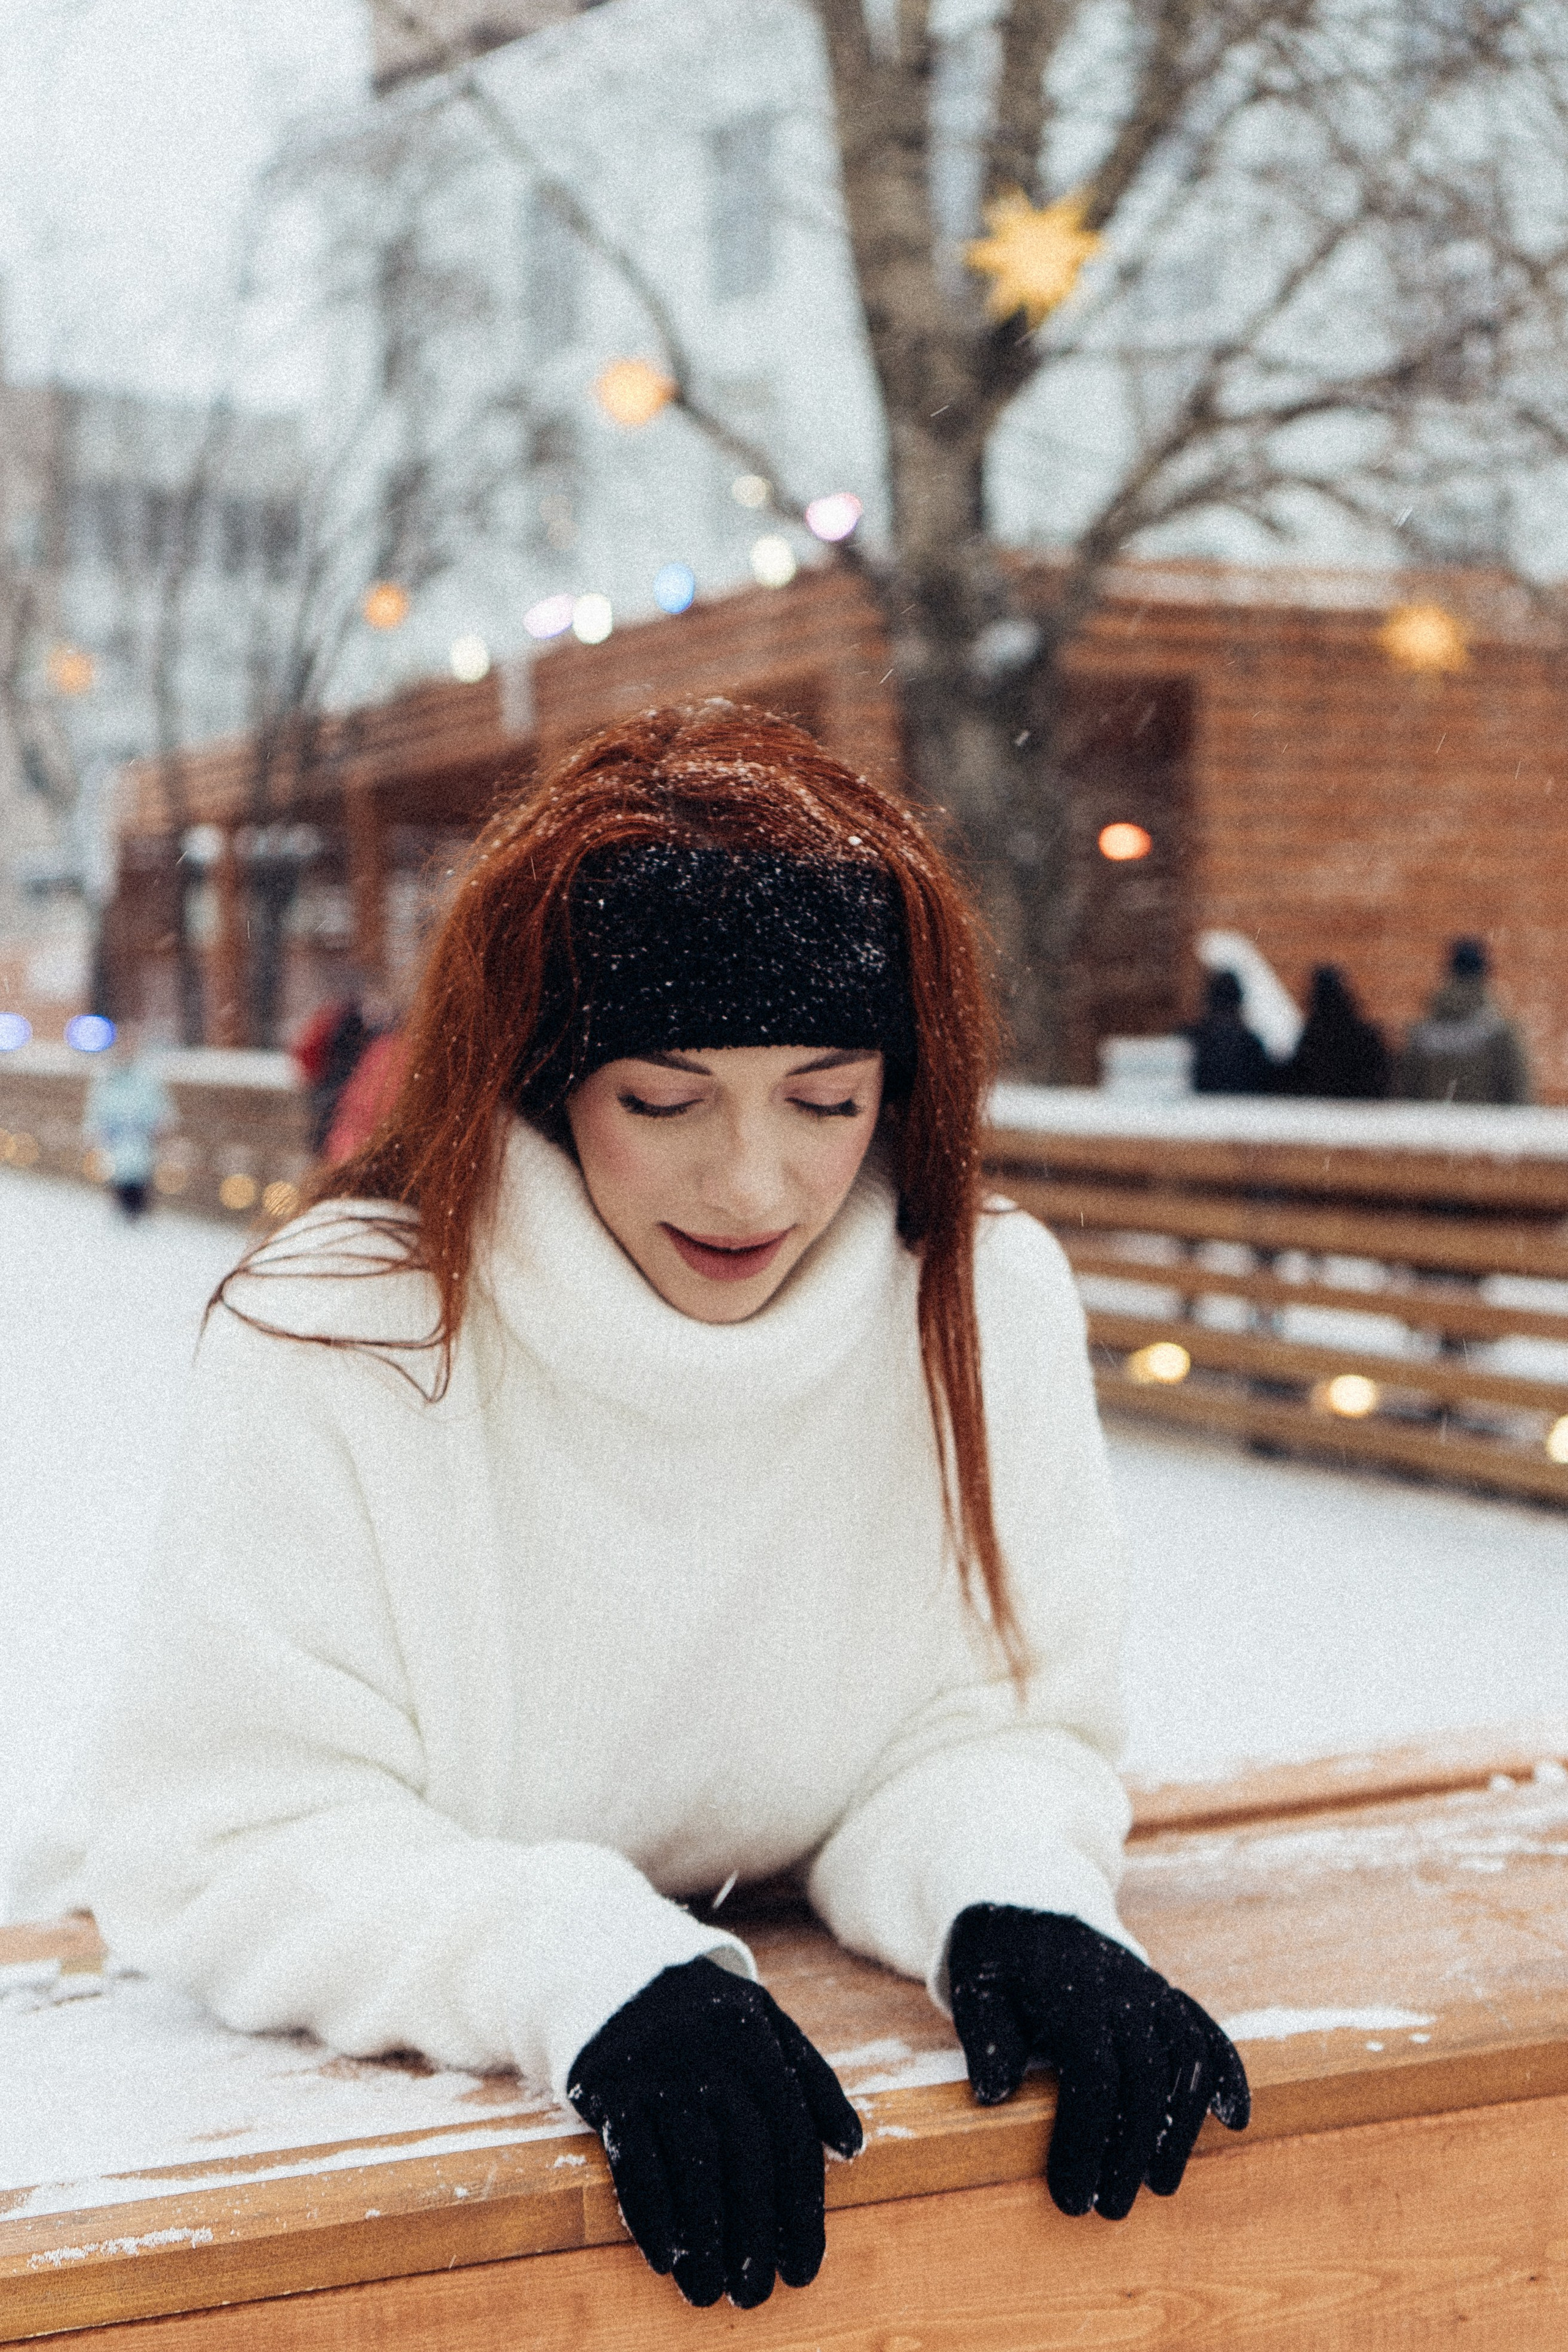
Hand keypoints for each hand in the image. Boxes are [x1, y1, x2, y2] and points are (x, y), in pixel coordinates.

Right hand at [567, 1956, 862, 2307]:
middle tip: (755, 2295)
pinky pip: (633, 2160)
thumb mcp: (764, 2025)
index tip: (803, 2267)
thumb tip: (854, 2148)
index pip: (792, 2137)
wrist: (613, 1967)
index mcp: (757, 2041)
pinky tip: (665, 2258)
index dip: (802, 2209)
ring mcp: (658, 2069)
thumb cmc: (704, 2015)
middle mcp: (711, 2055)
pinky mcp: (610, 2084)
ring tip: (709, 2292)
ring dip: (703, 2239)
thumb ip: (811, 2080)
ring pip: (691, 2166)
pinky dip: (650, 2214)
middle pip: (745, 2159)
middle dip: (755, 2235)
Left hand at [948, 1906, 1248, 2218]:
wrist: (1030, 1899)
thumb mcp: (976, 1988)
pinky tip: (1233, 2118)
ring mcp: (1151, 1991)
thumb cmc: (999, 1960)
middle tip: (1111, 2209)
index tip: (1070, 2197)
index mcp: (1072, 1995)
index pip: (1094, 2078)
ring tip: (1161, 2183)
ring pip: (1186, 2060)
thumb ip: (986, 2038)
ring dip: (1179, 2126)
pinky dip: (1227, 2072)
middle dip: (1131, 2152)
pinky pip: (1207, 2030)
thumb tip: (993, 2095)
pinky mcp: (1166, 1995)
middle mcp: (1123, 1992)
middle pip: (1144, 2080)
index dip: (1085, 2142)